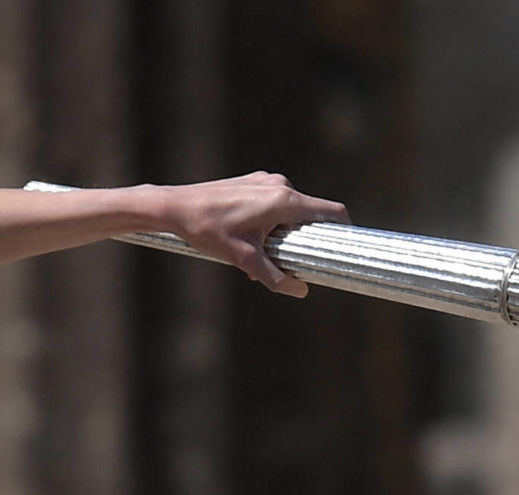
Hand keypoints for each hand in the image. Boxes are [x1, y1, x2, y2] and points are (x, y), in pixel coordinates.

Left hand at [154, 172, 349, 297]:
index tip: (345, 247)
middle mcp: (280, 185)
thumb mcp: (244, 259)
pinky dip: (274, 221)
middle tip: (294, 260)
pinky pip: (276, 202)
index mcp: (284, 201)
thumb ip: (276, 277)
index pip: (332, 211)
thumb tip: (301, 291)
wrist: (173, 206)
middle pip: (312, 213)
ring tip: (264, 250)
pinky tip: (252, 236)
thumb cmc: (207, 230)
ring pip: (292, 209)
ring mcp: (266, 180)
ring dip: (287, 231)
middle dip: (307, 238)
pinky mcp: (254, 181)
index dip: (345, 229)